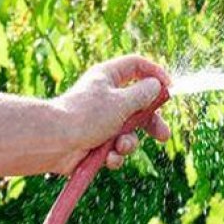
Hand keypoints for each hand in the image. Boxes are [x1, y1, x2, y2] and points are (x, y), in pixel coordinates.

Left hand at [51, 55, 171, 174]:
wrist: (52, 143)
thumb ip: (144, 94)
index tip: (171, 88)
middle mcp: (106, 97)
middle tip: (162, 135)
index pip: (137, 66)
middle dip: (151, 123)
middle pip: (139, 105)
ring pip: (129, 132)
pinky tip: (108, 157)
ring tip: (120, 147)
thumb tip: (156, 86)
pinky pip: (115, 149)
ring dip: (129, 143)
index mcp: (109, 78)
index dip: (155, 73)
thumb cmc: (86, 115)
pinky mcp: (96, 143)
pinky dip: (114, 155)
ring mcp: (101, 121)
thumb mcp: (122, 101)